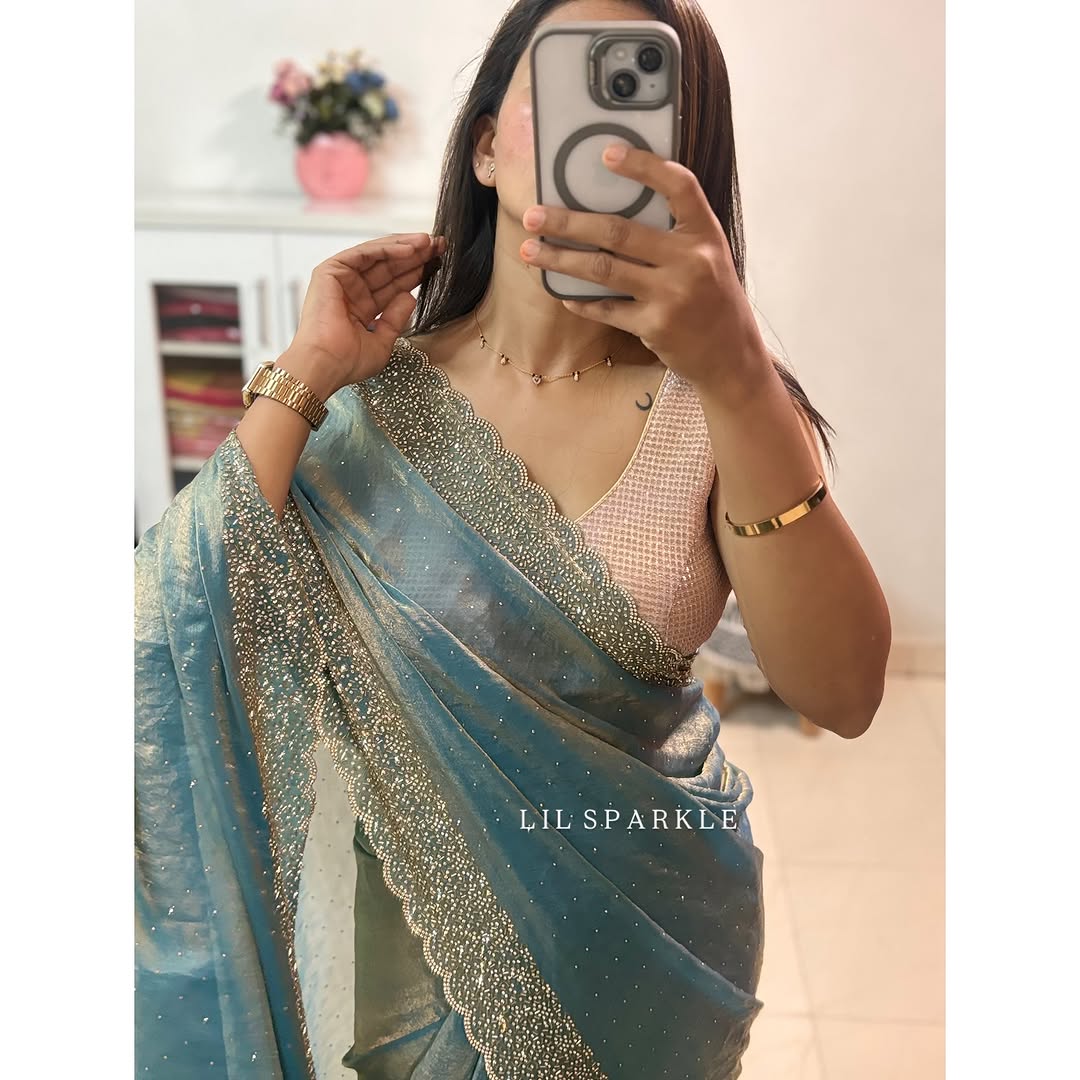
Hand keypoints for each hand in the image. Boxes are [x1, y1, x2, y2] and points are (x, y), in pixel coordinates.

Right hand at [286, 232, 445, 396]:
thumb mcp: (384, 341)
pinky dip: (389, 249)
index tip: (438, 264)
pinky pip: (365, 253)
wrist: (327, 364)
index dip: (415, 273)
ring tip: (430, 243)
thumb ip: (396, 318)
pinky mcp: (331, 270)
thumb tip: (411, 296)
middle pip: (388, 267)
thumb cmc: (349, 362)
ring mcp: (340, 279)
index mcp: (362, 308)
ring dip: (405, 248)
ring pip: (378, 256)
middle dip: (415, 256)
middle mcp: (351, 291)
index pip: (393, 285)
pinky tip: (412, 249)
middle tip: (440, 246)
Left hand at [519, 145, 768, 394]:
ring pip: (602, 269)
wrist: (732, 356)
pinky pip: (606, 308)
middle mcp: (691, 260)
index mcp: (705, 233)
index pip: (679, 186)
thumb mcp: (708, 257)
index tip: (607, 152)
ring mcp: (672, 295)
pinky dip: (580, 300)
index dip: (644, 166)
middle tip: (534, 215)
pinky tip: (562, 293)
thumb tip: (614, 208)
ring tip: (530, 250)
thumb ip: (674, 234)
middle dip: (568, 222)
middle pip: (618, 231)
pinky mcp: (655, 326)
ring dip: (560, 260)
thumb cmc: (713, 299)